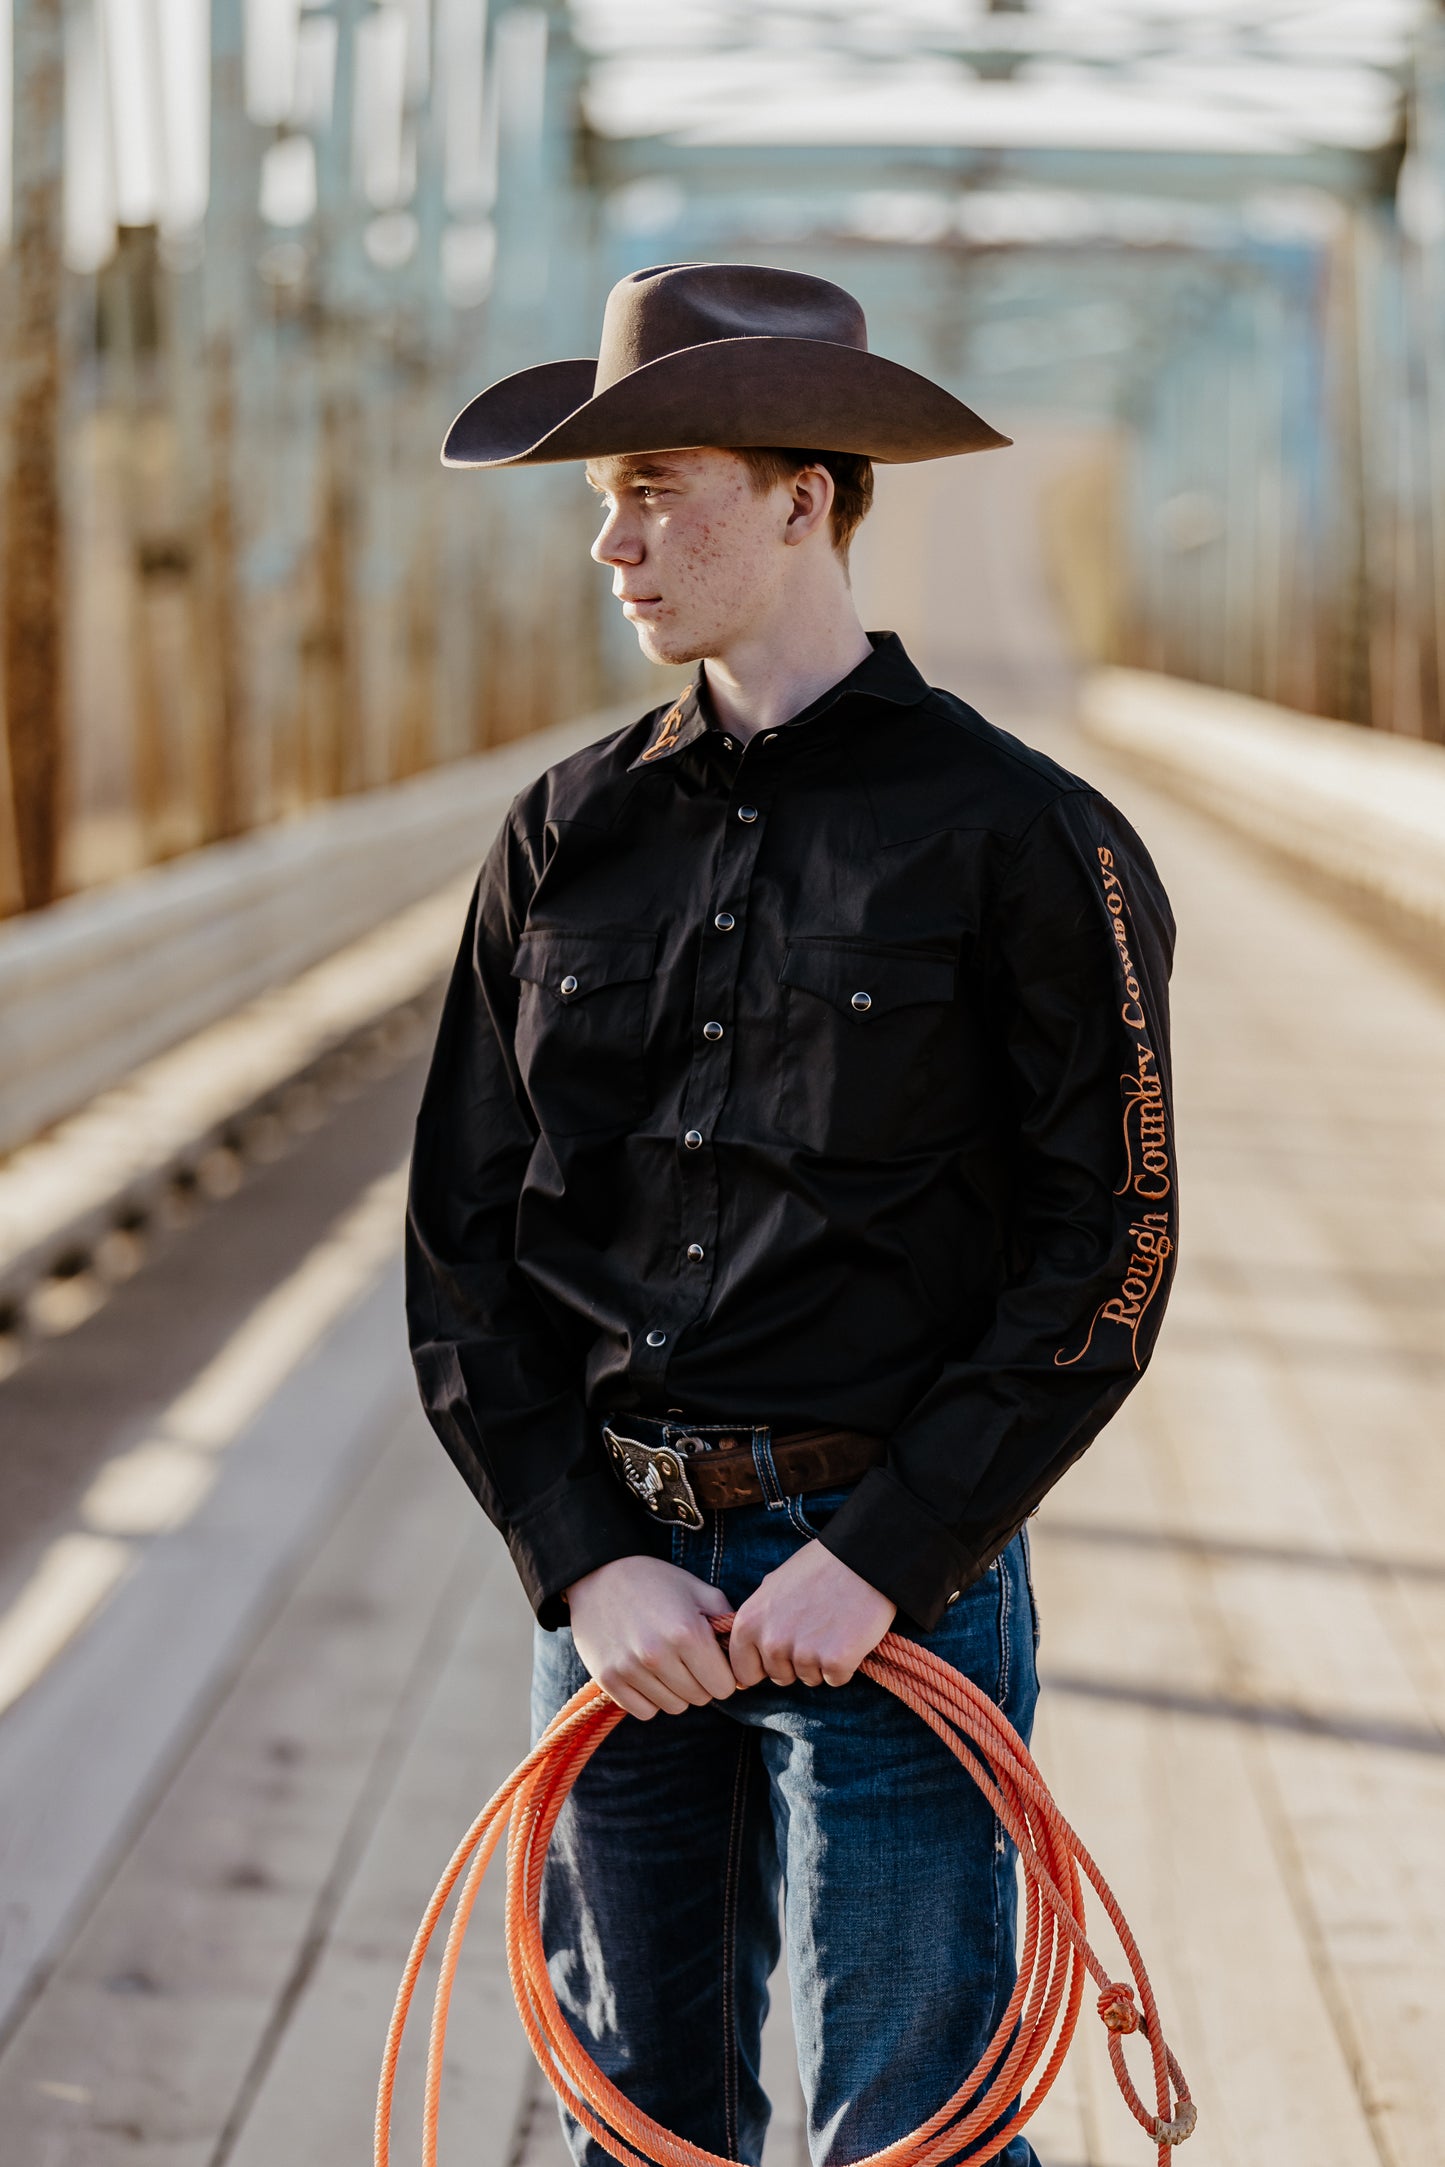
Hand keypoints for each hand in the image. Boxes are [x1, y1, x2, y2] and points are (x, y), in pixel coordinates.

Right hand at [564, 1555, 735, 1719]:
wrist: (599, 1575)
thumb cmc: (655, 1581)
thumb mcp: (698, 1590)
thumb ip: (727, 1623)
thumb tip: (744, 1660)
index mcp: (687, 1632)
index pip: (724, 1687)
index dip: (723, 1674)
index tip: (712, 1660)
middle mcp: (658, 1655)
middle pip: (700, 1699)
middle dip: (701, 1682)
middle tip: (688, 1658)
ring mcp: (630, 1669)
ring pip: (674, 1707)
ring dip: (676, 1691)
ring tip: (666, 1662)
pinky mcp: (608, 1679)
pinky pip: (645, 1711)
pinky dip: (650, 1698)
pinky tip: (646, 1673)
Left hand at [727, 1541, 894, 1689]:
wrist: (861, 1558)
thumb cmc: (818, 1567)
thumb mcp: (773, 1586)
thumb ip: (758, 1620)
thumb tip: (745, 1652)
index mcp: (748, 1623)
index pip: (743, 1672)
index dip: (762, 1666)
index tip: (780, 1653)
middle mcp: (771, 1641)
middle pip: (779, 1677)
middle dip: (795, 1662)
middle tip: (814, 1629)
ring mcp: (802, 1653)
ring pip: (809, 1678)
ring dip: (821, 1662)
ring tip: (832, 1626)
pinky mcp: (835, 1661)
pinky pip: (836, 1679)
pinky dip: (845, 1664)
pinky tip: (849, 1635)